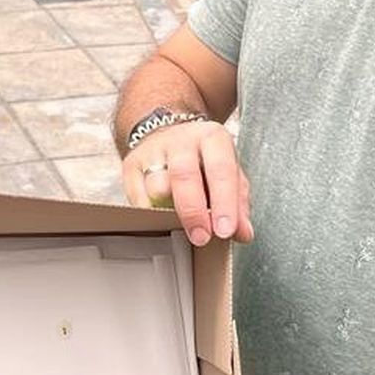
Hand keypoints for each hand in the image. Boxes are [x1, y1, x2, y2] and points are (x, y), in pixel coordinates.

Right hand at [121, 119, 252, 245]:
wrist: (168, 136)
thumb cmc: (203, 161)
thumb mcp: (229, 175)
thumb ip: (239, 203)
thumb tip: (243, 233)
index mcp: (212, 138)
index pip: (221, 170)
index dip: (224, 203)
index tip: (225, 231)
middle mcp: (181, 140)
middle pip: (184, 175)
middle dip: (193, 212)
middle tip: (201, 238)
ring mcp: (153, 150)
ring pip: (157, 186)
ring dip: (169, 212)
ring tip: (179, 225)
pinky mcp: (131, 164)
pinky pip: (136, 196)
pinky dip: (148, 213)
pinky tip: (159, 219)